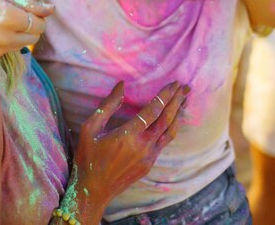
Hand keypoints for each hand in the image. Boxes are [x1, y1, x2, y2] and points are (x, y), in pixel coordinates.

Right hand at [0, 0, 53, 60]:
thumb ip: (30, 4)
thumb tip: (52, 9)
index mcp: (7, 17)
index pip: (39, 25)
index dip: (39, 17)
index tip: (29, 11)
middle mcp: (1, 37)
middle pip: (34, 37)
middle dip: (31, 27)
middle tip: (15, 15)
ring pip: (23, 46)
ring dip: (19, 35)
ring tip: (2, 22)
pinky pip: (8, 51)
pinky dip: (6, 42)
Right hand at [71, 81, 188, 211]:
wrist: (92, 190)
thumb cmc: (88, 157)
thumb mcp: (90, 128)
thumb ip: (107, 105)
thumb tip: (121, 85)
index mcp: (128, 135)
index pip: (153, 110)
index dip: (165, 95)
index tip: (174, 83)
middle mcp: (143, 146)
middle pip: (167, 119)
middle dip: (177, 101)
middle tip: (186, 87)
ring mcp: (148, 157)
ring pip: (169, 132)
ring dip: (178, 114)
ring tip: (185, 100)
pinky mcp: (149, 165)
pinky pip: (164, 142)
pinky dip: (171, 128)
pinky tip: (173, 120)